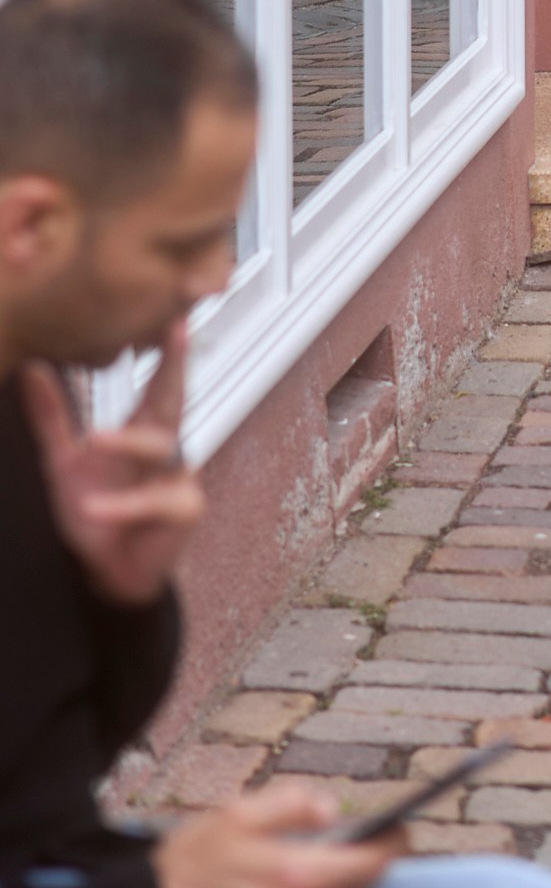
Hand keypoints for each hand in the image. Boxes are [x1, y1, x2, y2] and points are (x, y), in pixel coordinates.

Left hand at [21, 327, 202, 605]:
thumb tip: (31, 369)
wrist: (107, 574)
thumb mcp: (64, 464)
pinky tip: (94, 507)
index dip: (166, 349)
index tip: (173, 314)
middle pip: (173, 397)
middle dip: (176, 364)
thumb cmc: (96, 513)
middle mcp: (166, 447)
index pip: (156, 382)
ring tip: (94, 440)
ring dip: (126, 441)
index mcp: (142, 431)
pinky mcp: (183, 509)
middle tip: (176, 329)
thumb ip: (52, 419)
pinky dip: (121, 503)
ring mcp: (178, 475)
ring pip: (158, 446)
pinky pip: (154, 499)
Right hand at [153, 783, 397, 887]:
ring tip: (343, 861)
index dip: (393, 845)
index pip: (370, 865)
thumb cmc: (194, 860)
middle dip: (370, 864)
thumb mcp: (240, 813)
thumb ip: (294, 804)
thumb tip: (334, 811)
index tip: (402, 829)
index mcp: (296, 877)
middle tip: (373, 839)